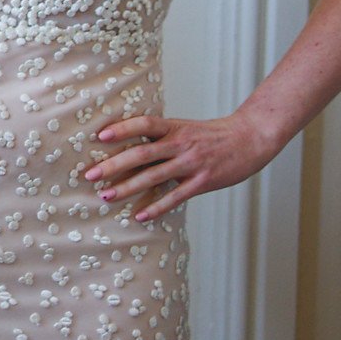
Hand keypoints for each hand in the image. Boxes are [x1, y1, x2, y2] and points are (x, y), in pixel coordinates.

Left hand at [84, 112, 282, 220]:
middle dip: (113, 165)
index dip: (122, 129)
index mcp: (175, 128)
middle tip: (90, 175)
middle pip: (142, 153)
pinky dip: (157, 207)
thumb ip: (160, 137)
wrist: (250, 138)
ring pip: (155, 176)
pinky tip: (140, 216)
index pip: (144, 124)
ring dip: (128, 188)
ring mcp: (192, 163)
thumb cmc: (211, 135)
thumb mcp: (185, 128)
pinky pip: (176, 197)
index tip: (99, 136)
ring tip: (106, 196)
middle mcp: (181, 144)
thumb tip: (127, 146)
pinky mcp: (203, 182)